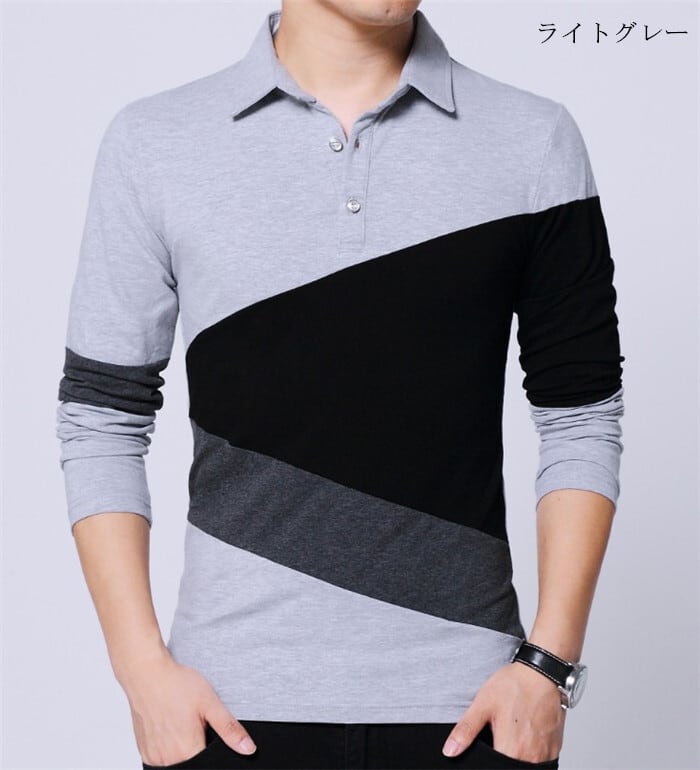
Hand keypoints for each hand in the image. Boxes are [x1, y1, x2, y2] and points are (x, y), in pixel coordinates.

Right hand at [118, 649, 257, 765]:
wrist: (146, 674)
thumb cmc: (176, 684)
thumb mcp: (210, 703)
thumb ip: (229, 729)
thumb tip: (249, 748)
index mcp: (187, 750)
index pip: (209, 762)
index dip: (212, 746)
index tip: (208, 731)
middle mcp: (168, 759)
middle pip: (193, 762)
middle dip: (198, 746)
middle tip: (194, 722)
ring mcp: (154, 756)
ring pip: (177, 761)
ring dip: (183, 747)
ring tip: (182, 722)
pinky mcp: (145, 751)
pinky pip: (162, 758)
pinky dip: (169, 746)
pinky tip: (171, 725)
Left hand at [441, 661, 564, 762]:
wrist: (541, 673)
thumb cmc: (513, 685)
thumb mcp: (483, 704)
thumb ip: (466, 730)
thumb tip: (449, 751)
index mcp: (510, 751)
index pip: (493, 768)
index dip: (487, 762)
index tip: (489, 746)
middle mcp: (531, 758)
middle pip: (509, 767)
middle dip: (501, 756)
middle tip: (500, 735)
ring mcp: (545, 755)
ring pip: (525, 766)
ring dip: (517, 755)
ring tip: (512, 733)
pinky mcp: (555, 749)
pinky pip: (540, 761)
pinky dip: (530, 753)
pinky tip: (524, 734)